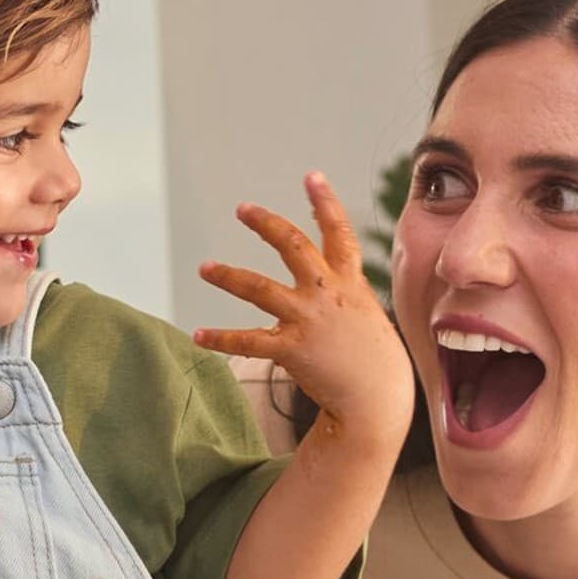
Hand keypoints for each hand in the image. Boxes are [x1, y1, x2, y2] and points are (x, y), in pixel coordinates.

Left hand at [194, 172, 414, 448]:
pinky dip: (221, 338)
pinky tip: (198, 334)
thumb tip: (326, 279)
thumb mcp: (367, 316)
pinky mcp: (292, 349)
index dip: (325, 202)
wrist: (378, 402)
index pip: (338, 233)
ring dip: (228, 275)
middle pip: (293, 245)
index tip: (311, 176)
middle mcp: (328, 293)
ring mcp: (309, 319)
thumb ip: (345, 293)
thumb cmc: (376, 362)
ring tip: (204, 267)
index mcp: (350, 282)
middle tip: (242, 209)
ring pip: (259, 287)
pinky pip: (248, 340)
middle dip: (266, 224)